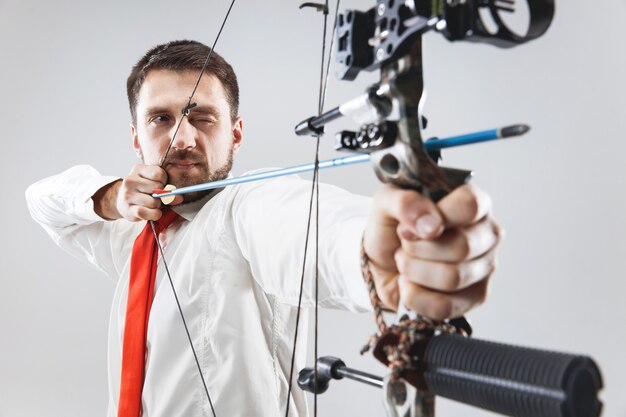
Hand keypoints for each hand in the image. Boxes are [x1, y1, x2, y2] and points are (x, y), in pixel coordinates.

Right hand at [93, 164, 181, 220]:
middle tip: (156, 196)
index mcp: (138, 169)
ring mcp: (128, 195)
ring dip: (157, 206)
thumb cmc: (142, 190)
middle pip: (157, 188)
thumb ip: (167, 188)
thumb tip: (179, 197)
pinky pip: (147, 213)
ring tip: (153, 204)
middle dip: (161, 195)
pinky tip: (152, 212)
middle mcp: (130, 180)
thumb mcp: (153, 183)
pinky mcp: (128, 209)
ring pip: (153, 202)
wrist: (122, 201)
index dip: (164, 181)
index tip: (161, 184)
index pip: (158, 173)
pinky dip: (154, 214)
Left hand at [363, 184, 500, 320]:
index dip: (436, 217)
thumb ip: (405, 203)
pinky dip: (415, 297)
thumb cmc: (391, 228)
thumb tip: (432, 225)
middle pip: (462, 246)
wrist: (380, 263)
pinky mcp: (475, 297)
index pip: (469, 206)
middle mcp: (487, 233)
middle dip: (417, 249)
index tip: (407, 227)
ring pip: (453, 277)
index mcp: (473, 202)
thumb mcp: (385, 203)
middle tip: (403, 246)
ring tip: (405, 263)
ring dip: (414, 271)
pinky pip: (445, 306)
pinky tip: (409, 285)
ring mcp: (485, 267)